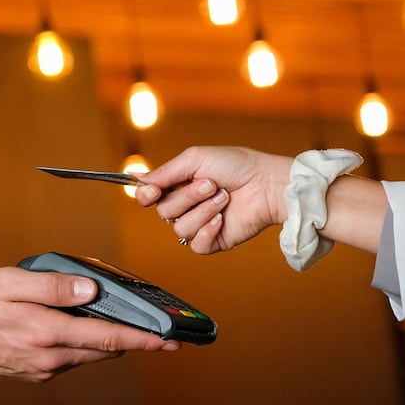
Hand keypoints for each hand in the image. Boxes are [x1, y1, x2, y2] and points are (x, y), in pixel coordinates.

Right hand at [0, 267, 178, 381]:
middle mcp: (49, 356)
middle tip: (152, 330)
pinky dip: (81, 345)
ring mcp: (43, 368)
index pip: (108, 338)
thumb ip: (53, 286)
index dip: (143, 341)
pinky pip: (69, 359)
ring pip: (88, 355)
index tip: (168, 342)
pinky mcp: (35, 372)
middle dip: (130, 340)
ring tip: (110, 321)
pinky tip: (75, 327)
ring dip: (103, 341)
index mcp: (48, 331)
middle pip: (104, 350)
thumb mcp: (12, 282)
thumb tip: (90, 290)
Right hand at [136, 146, 291, 253]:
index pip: (147, 196)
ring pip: (179, 228)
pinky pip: (195, 245)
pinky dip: (208, 231)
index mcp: (177, 184)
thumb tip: (137, 179)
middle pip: (164, 211)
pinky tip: (222, 219)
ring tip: (224, 199)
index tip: (153, 190)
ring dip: (203, 211)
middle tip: (211, 185)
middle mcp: (185, 205)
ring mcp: (199, 224)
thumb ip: (163, 172)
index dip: (146, 195)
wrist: (267, 184)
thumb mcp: (194, 158)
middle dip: (188, 196)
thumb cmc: (237, 165)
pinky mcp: (213, 241)